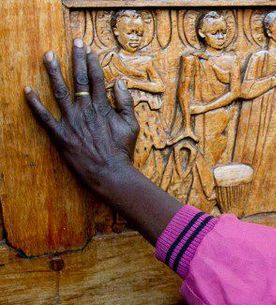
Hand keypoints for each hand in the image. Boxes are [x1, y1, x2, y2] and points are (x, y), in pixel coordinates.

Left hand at [23, 40, 181, 244]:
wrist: (110, 173)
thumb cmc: (122, 150)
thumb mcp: (131, 125)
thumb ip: (125, 102)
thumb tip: (120, 82)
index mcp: (102, 107)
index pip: (97, 79)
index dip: (92, 63)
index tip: (88, 50)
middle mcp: (85, 110)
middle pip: (80, 80)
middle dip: (77, 59)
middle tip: (74, 42)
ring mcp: (71, 121)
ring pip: (60, 92)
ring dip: (54, 72)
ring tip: (49, 56)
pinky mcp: (61, 135)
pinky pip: (44, 117)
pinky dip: (35, 103)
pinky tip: (27, 90)